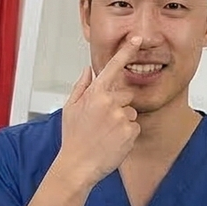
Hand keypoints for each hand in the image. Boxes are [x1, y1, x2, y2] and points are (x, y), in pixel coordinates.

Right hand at [51, 35, 145, 187]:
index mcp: (94, 94)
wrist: (77, 167)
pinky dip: (126, 134)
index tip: (136, 39)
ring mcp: (121, 117)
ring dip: (122, 121)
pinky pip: (134, 127)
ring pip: (130, 112)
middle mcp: (109, 103)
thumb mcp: (70, 109)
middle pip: (125, 95)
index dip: (126, 51)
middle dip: (118, 105)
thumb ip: (81, 86)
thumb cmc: (73, 138)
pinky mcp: (130, 132)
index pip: (112, 67)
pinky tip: (112, 142)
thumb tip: (89, 70)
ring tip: (106, 134)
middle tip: (102, 122)